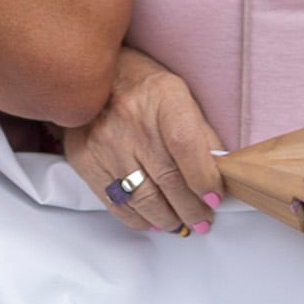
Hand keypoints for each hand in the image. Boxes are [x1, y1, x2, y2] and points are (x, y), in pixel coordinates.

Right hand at [66, 47, 224, 235]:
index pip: (186, 145)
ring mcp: (104, 141)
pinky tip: (153, 221)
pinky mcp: (85, 160)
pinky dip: (139, 219)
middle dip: (192, 209)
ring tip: (182, 224)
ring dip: (168, 220)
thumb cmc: (145, 89)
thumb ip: (201, 135)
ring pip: (143, 198)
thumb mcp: (181, 97)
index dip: (204, 178)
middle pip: (167, 179)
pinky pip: (116, 202)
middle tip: (203, 221)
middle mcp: (131, 119)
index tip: (215, 198)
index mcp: (163, 97)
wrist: (94, 78)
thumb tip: (218, 176)